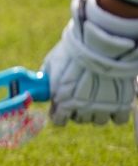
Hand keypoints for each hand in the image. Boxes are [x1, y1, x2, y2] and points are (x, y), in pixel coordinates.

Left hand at [42, 0, 137, 125]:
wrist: (101, 45)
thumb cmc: (73, 51)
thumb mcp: (52, 64)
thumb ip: (48, 79)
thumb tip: (42, 85)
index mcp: (61, 100)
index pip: (59, 120)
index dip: (60, 113)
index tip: (62, 107)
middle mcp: (81, 107)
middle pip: (80, 119)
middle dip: (78, 109)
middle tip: (82, 96)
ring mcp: (102, 107)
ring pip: (98, 120)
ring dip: (97, 111)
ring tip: (99, 96)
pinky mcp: (122, 104)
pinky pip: (119, 119)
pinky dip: (117, 112)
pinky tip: (114, 100)